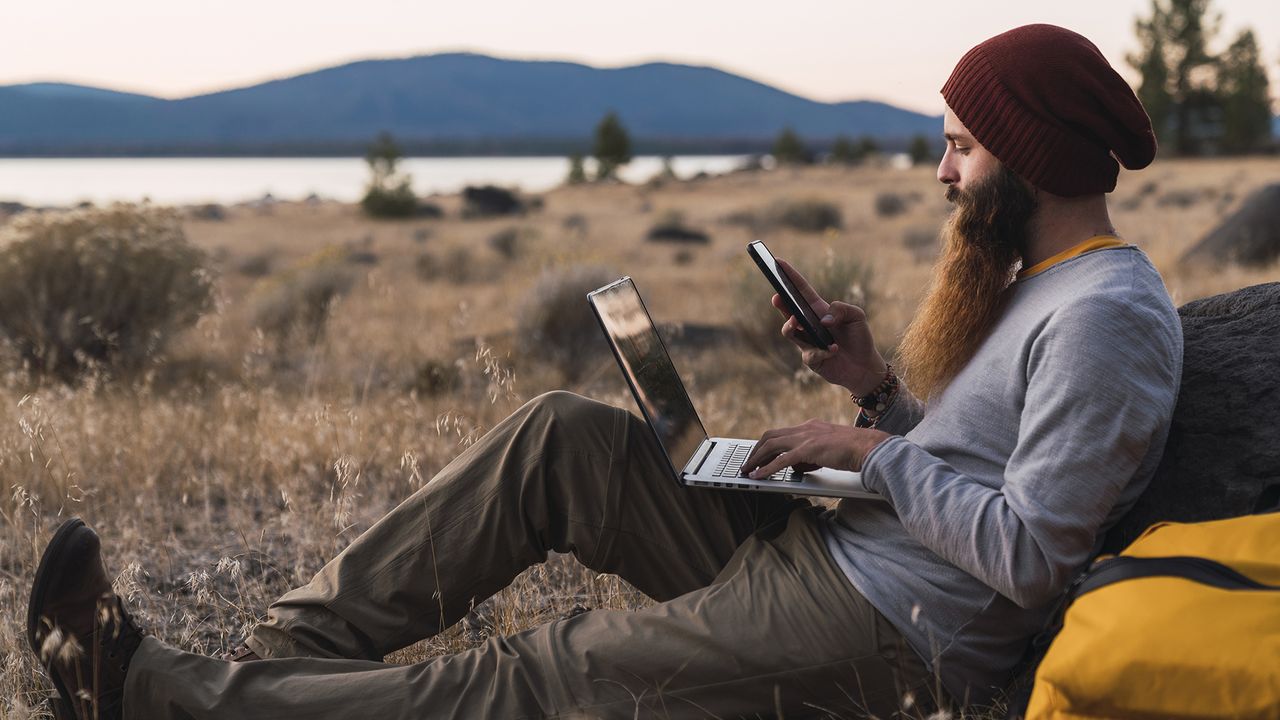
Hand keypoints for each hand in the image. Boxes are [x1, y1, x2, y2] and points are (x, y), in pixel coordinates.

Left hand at [741, 420, 889, 478]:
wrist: (869, 448)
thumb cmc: (854, 451)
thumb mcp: (828, 451)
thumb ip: (811, 456)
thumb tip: (797, 467)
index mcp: (810, 427)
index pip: (781, 433)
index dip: (766, 444)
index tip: (757, 454)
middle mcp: (805, 428)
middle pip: (770, 436)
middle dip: (756, 450)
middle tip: (747, 463)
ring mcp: (806, 437)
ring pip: (771, 445)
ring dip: (756, 458)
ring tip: (747, 470)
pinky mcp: (809, 449)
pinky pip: (781, 460)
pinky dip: (767, 468)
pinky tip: (758, 476)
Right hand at [772, 258, 886, 395]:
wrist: (865, 367)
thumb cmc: (860, 339)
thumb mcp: (857, 316)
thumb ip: (842, 309)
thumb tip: (823, 320)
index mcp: (819, 310)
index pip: (801, 291)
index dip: (789, 277)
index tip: (778, 263)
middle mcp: (809, 325)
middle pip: (789, 310)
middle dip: (781, 303)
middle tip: (777, 296)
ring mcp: (807, 342)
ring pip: (789, 331)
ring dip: (791, 326)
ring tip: (796, 321)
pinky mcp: (811, 359)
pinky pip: (810, 354)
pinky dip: (823, 351)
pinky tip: (834, 350)